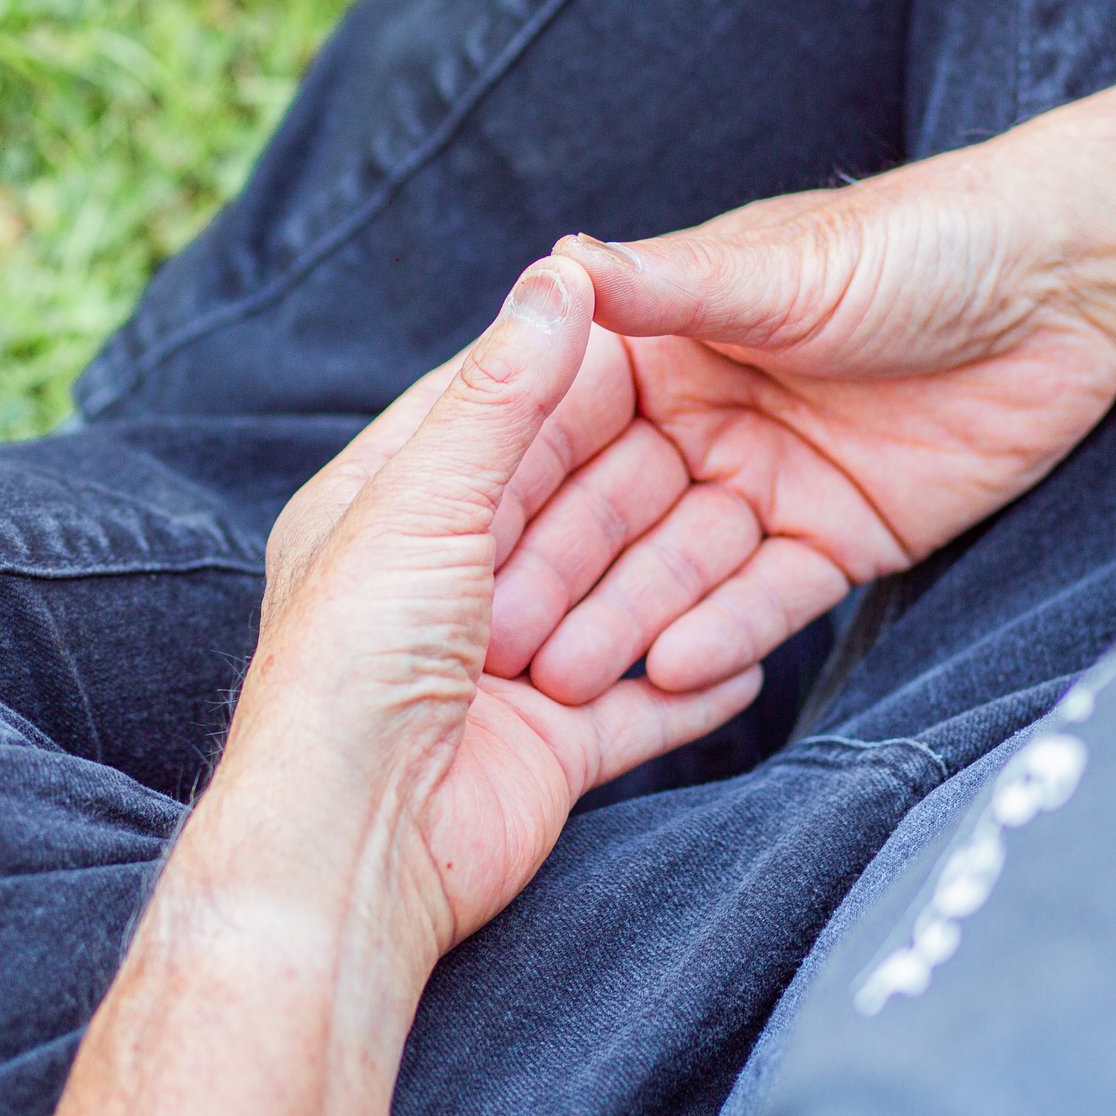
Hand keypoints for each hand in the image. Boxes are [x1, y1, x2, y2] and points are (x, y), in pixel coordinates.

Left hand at [218, 255, 761, 956]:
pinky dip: (691, 686)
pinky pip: (638, 707)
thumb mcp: (427, 504)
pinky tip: (750, 660)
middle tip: (743, 424)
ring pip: (612, 605)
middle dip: (643, 482)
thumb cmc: (354, 664)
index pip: (490, 415)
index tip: (660, 326)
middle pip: (564, 511)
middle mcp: (440, 585)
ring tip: (760, 532)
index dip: (567, 369)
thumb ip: (505, 395)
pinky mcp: (547, 748)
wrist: (354, 846)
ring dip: (676, 585)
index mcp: (386, 508)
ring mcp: (500, 671)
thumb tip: (562, 270)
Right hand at [486, 32, 1115, 705]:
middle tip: (502, 650)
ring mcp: (769, 484)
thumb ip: (668, 285)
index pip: (568, 428)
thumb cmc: (917, 239)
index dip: (516, 490)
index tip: (454, 550)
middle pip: (615, 513)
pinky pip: (772, 597)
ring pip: (682, 567)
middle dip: (560, 579)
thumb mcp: (781, 265)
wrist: (1070, 280)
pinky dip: (727, 632)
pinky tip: (672, 671)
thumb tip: (555, 268)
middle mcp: (702, 421)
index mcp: (664, 347)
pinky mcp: (842, 538)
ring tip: (570, 680)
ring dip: (627, 621)